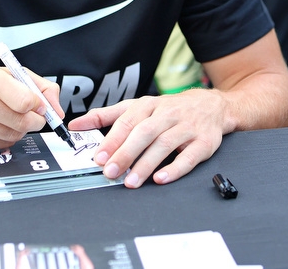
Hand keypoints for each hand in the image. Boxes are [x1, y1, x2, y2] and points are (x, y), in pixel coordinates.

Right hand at [0, 67, 63, 152]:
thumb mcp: (11, 73)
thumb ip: (41, 87)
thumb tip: (58, 111)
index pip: (23, 101)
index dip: (39, 105)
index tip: (40, 104)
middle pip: (21, 122)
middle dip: (36, 121)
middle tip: (35, 115)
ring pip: (14, 136)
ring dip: (22, 130)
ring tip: (14, 117)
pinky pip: (2, 145)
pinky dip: (8, 138)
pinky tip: (1, 125)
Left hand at [68, 89, 225, 187]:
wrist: (211, 105)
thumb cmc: (169, 110)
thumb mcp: (138, 107)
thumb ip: (106, 116)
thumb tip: (76, 125)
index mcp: (150, 105)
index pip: (128, 121)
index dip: (112, 140)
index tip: (99, 157)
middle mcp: (168, 114)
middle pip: (144, 132)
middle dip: (126, 153)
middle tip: (111, 172)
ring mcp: (188, 128)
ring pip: (165, 144)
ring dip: (146, 164)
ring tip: (131, 181)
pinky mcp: (204, 142)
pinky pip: (190, 156)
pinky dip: (175, 168)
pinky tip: (161, 179)